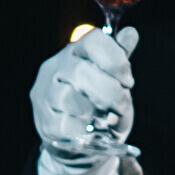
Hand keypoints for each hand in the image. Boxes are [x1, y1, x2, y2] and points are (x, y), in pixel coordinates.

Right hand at [30, 26, 138, 162]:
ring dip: (95, 110)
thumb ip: (119, 58)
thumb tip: (131, 33)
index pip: (93, 41)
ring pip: (69, 98)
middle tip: (121, 104)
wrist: (79, 141)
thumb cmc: (98, 104)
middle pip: (80, 72)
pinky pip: (64, 124)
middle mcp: (54, 68)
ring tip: (107, 118)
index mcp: (75, 51)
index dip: (116, 60)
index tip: (128, 81)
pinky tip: (91, 128)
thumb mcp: (113, 80)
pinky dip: (83, 128)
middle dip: (109, 91)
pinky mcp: (44, 122)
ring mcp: (45, 95)